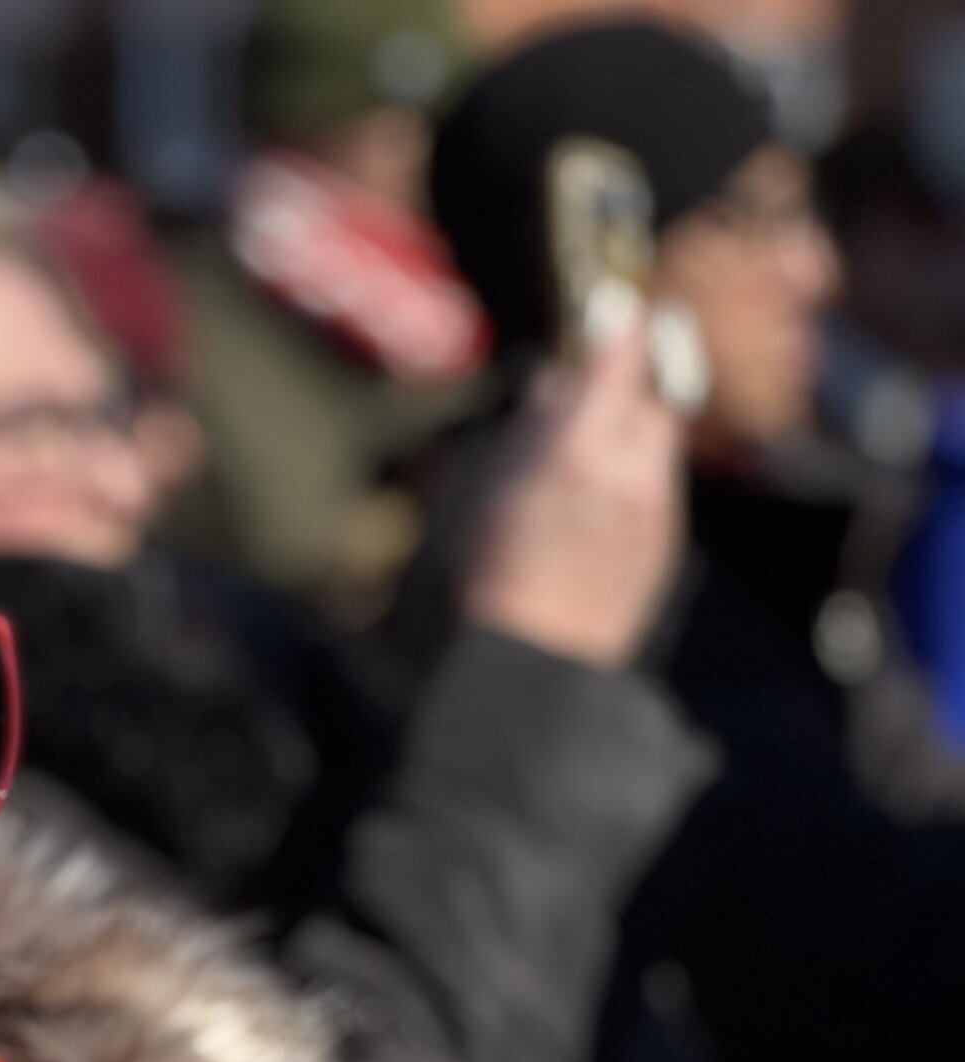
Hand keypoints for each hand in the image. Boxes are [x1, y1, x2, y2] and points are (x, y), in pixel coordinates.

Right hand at [461, 320, 685, 668]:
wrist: (541, 656)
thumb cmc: (499, 571)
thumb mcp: (497, 489)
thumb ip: (535, 428)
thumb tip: (556, 381)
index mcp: (579, 452)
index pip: (617, 362)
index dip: (620, 326)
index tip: (617, 302)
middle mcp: (632, 472)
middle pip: (655, 397)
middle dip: (636, 377)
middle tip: (609, 370)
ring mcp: (658, 508)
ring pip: (660, 441)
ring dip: (635, 428)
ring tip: (593, 446)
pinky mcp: (666, 540)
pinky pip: (660, 484)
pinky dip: (637, 472)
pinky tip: (598, 500)